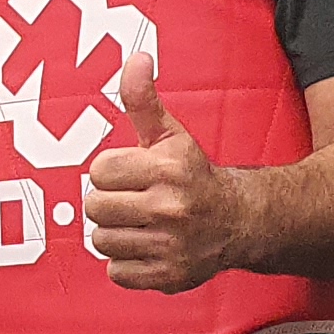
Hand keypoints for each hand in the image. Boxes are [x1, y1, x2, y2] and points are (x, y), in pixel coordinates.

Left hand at [83, 52, 249, 292]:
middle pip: (95, 207)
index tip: (132, 175)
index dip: (111, 172)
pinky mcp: (168, 276)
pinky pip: (117, 272)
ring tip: (140, 224)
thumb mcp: (170, 135)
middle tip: (134, 201)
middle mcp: (170, 208)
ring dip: (116, 233)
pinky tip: (147, 247)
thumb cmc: (193, 175)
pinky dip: (127, 263)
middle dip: (110, 202)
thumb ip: (143, 99)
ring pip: (102, 241)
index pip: (99, 171)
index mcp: (167, 170)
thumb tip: (136, 57)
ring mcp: (170, 246)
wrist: (238, 222)